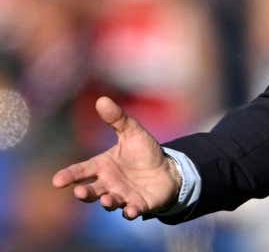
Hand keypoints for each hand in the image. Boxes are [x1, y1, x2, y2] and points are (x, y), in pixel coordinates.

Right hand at [51, 96, 180, 219]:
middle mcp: (109, 183)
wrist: (168, 170)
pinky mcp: (139, 205)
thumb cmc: (145, 153)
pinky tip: (131, 210)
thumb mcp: (133, 133)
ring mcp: (123, 196)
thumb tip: (101, 99)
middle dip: (84, 193)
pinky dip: (130, 212)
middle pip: (91, 190)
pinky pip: (132, 210)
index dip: (69, 176)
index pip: (82, 171)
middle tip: (79, 192)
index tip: (57, 181)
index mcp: (103, 166)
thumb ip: (117, 119)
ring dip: (107, 202)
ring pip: (109, 202)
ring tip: (106, 199)